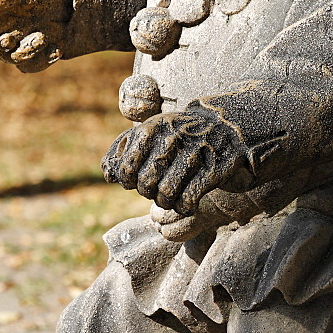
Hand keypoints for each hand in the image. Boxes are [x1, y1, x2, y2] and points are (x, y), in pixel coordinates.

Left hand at [101, 110, 251, 214]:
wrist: (223, 124)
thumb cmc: (178, 133)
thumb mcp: (149, 131)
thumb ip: (122, 150)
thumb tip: (109, 177)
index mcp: (151, 129)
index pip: (126, 170)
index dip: (129, 182)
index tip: (137, 180)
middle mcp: (172, 139)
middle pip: (145, 185)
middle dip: (148, 193)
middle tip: (157, 188)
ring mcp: (194, 153)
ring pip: (166, 195)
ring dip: (166, 202)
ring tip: (171, 196)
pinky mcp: (213, 169)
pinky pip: (188, 200)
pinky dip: (184, 207)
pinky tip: (187, 202)